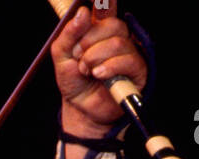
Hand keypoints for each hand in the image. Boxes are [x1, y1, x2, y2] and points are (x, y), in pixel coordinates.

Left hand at [52, 3, 146, 139]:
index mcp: (100, 29)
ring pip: (118, 43)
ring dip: (96, 58)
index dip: (106, 1)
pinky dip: (110, 67)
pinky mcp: (137, 71)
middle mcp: (117, 38)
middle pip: (112, 24)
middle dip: (90, 42)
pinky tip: (99, 75)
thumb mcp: (61, 56)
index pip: (107, 7)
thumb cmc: (74, 81)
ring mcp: (129, 53)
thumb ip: (68, 34)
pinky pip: (128, 60)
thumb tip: (83, 12)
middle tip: (79, 59)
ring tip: (87, 71)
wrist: (81, 109)